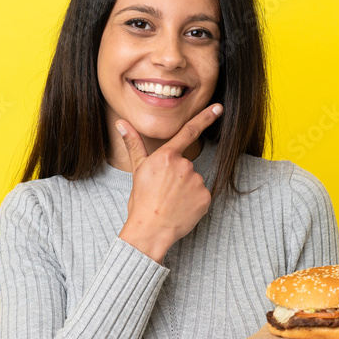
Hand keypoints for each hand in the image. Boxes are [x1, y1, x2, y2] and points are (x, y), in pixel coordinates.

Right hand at [116, 104, 222, 262]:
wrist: (150, 230)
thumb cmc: (141, 201)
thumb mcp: (137, 170)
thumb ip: (134, 144)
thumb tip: (121, 122)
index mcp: (167, 156)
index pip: (189, 131)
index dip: (205, 118)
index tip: (218, 108)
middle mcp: (184, 165)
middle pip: (185, 166)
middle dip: (177, 177)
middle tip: (163, 192)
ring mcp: (196, 182)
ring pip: (194, 181)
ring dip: (186, 190)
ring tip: (171, 202)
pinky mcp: (206, 198)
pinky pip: (201, 195)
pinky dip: (194, 202)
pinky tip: (181, 209)